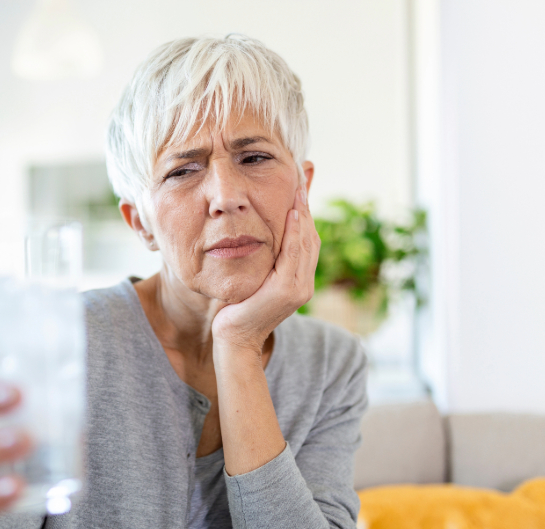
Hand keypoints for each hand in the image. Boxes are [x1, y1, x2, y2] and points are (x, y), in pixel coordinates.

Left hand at [211, 188, 319, 350]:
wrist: (234, 339)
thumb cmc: (237, 310)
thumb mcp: (253, 279)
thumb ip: (262, 262)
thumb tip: (256, 238)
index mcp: (298, 280)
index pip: (306, 238)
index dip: (305, 210)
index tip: (301, 182)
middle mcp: (304, 283)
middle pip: (310, 235)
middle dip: (307, 203)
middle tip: (305, 172)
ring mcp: (299, 288)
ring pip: (306, 241)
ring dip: (304, 212)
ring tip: (299, 186)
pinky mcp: (288, 290)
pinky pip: (294, 254)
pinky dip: (296, 232)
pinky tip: (293, 212)